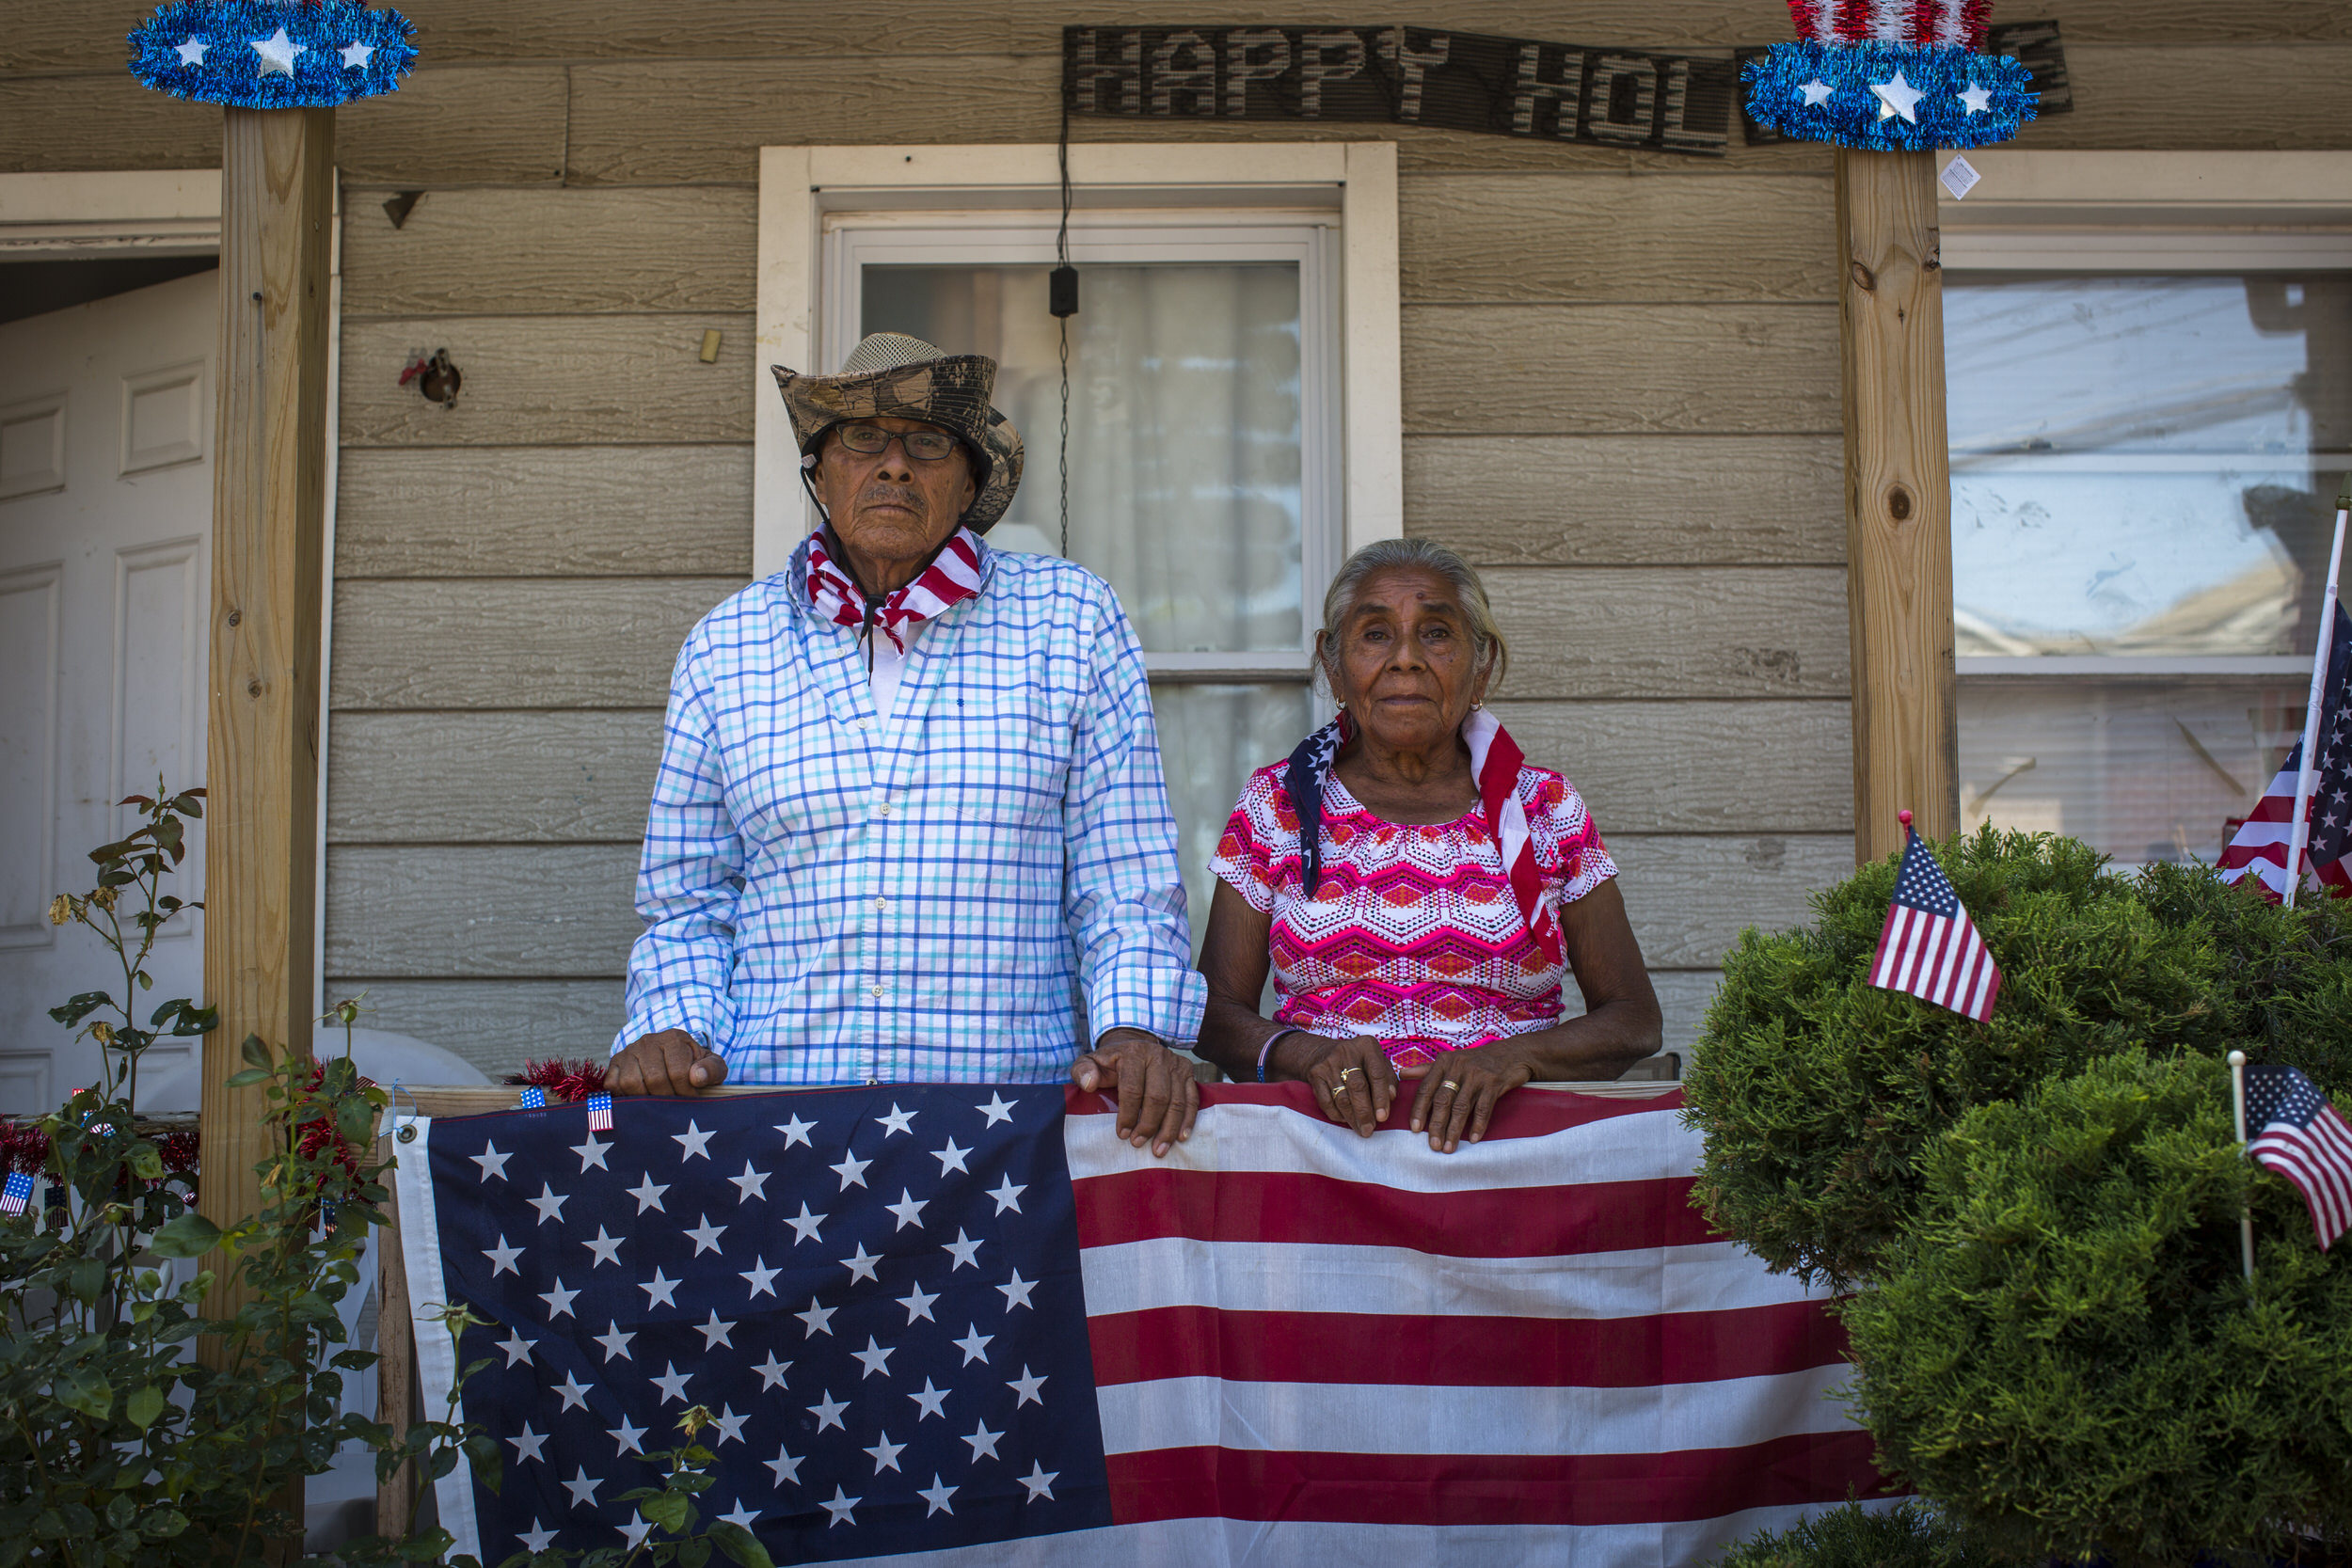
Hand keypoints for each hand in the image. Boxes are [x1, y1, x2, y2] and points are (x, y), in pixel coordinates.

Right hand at [607, 1029, 727, 1095]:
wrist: (672, 1062)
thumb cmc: (694, 1067)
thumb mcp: (712, 1066)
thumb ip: (712, 1069)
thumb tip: (697, 1078)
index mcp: (674, 1038)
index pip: (678, 1072)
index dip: (686, 1092)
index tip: (691, 1100)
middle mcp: (648, 1041)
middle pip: (654, 1079)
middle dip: (667, 1098)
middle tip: (675, 1105)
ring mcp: (628, 1052)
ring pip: (631, 1083)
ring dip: (646, 1099)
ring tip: (658, 1103)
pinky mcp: (613, 1064)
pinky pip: (613, 1085)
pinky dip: (626, 1097)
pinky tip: (640, 1099)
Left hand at [1069, 1029, 1198, 1156]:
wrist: (1134, 1045)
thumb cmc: (1110, 1062)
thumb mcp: (1089, 1061)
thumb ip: (1082, 1071)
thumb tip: (1089, 1084)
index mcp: (1133, 1053)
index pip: (1132, 1088)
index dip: (1127, 1114)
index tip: (1122, 1134)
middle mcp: (1158, 1056)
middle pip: (1158, 1097)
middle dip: (1148, 1124)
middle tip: (1138, 1143)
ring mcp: (1176, 1064)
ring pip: (1177, 1101)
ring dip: (1169, 1129)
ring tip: (1159, 1149)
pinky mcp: (1188, 1072)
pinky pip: (1192, 1099)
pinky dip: (1188, 1120)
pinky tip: (1181, 1137)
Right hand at [1287, 1034, 1400, 1137]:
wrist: (1324, 1052)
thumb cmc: (1360, 1063)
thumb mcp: (1378, 1063)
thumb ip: (1388, 1080)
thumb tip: (1391, 1097)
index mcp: (1367, 1046)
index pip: (1377, 1074)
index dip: (1381, 1098)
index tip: (1383, 1117)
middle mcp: (1347, 1051)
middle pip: (1357, 1087)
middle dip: (1364, 1112)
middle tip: (1369, 1129)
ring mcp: (1329, 1062)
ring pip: (1342, 1096)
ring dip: (1351, 1117)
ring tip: (1360, 1129)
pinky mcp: (1315, 1074)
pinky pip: (1326, 1101)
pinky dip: (1336, 1114)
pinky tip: (1345, 1120)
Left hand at [1409, 1040, 1532, 1152]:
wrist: (1513, 1053)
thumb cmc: (1478, 1060)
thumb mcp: (1452, 1060)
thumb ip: (1427, 1069)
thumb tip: (1401, 1074)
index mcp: (1444, 1062)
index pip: (1426, 1088)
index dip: (1419, 1110)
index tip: (1414, 1129)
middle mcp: (1458, 1067)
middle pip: (1442, 1100)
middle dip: (1436, 1125)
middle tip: (1433, 1145)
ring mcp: (1477, 1075)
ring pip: (1461, 1107)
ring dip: (1454, 1130)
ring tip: (1449, 1148)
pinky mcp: (1494, 1083)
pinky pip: (1483, 1108)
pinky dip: (1478, 1125)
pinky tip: (1472, 1139)